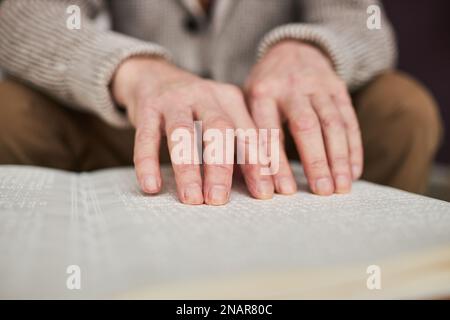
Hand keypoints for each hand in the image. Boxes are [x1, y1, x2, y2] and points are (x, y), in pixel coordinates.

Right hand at [112, 57, 273, 204]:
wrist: (153, 75)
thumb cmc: (195, 106)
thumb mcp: (220, 116)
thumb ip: (236, 145)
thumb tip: (254, 185)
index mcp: (231, 100)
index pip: (249, 134)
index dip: (258, 164)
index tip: (263, 193)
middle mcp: (206, 96)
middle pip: (219, 131)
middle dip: (221, 168)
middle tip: (219, 199)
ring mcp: (175, 100)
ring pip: (183, 134)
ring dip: (188, 169)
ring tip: (191, 198)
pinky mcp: (148, 107)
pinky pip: (146, 136)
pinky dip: (148, 162)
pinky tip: (151, 186)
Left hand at [245, 41, 362, 194]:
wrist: (293, 49)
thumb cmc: (265, 87)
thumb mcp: (248, 100)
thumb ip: (249, 131)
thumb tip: (246, 177)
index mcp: (263, 93)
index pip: (270, 131)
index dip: (277, 163)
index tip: (284, 191)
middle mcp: (291, 87)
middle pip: (306, 126)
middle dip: (315, 161)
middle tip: (322, 191)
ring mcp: (318, 86)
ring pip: (332, 123)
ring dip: (339, 158)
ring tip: (341, 187)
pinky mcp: (338, 88)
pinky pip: (349, 120)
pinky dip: (353, 147)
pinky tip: (354, 171)